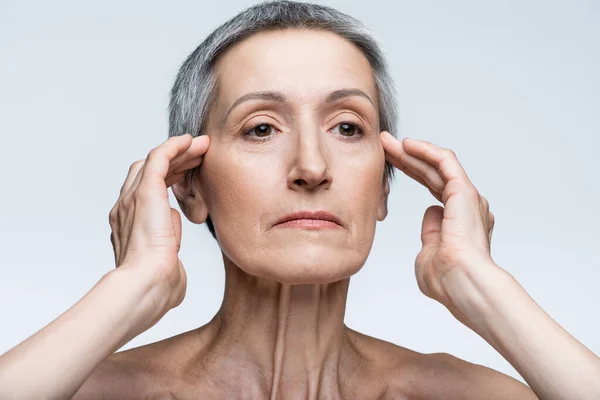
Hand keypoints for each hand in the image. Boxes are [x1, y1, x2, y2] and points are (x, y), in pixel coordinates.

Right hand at [108, 133, 209, 311]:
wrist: (145, 288)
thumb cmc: (157, 287)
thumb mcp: (167, 264)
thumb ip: (169, 244)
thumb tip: (173, 225)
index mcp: (130, 227)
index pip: (148, 193)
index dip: (169, 179)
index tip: (191, 175)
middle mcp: (126, 208)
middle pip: (149, 172)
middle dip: (176, 161)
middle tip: (199, 155)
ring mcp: (132, 199)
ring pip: (155, 161)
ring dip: (179, 150)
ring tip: (202, 145)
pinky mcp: (144, 192)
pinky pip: (159, 158)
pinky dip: (174, 146)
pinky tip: (191, 140)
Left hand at [380, 131, 498, 321]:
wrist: (463, 284)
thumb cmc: (447, 280)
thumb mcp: (429, 255)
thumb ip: (430, 235)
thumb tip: (430, 214)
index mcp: (459, 220)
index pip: (431, 187)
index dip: (410, 172)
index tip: (388, 164)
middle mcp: (466, 206)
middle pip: (431, 174)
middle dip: (407, 158)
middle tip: (384, 145)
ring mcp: (467, 198)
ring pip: (436, 165)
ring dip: (412, 152)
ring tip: (387, 141)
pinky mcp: (465, 192)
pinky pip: (445, 162)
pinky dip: (427, 151)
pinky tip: (407, 144)